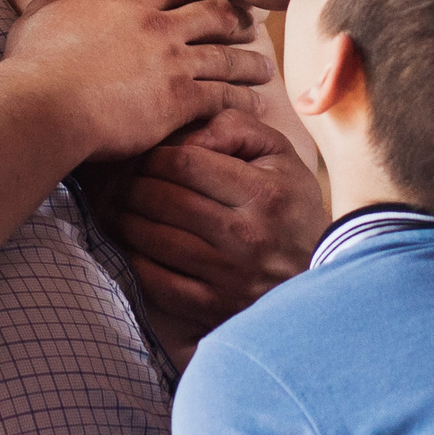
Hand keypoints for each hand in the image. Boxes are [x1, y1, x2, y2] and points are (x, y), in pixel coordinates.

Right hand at [2, 0, 266, 160]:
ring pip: (227, 57)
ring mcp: (174, 62)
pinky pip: (222, 97)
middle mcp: (160, 25)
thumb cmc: (35, 65)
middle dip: (238, 19)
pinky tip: (256, 105)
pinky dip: (242, 100)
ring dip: (250, 63)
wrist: (45, 105)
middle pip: (215, 15)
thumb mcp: (38, 21)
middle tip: (253, 24)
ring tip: (265, 69)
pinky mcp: (179, 100)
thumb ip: (50, 0)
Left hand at [103, 109, 327, 341]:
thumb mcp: (279, 155)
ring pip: (153, 238)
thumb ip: (235, 128)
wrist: (317, 275)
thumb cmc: (291, 205)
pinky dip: (133, 259)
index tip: (145, 155)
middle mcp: (247, 236)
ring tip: (117, 206)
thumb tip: (186, 133)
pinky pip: (156, 281)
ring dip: (125, 218)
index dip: (155, 154)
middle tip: (120, 178)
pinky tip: (129, 243)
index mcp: (264, 193)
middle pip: (164, 199)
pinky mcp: (214, 306)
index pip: (187, 163)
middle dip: (132, 184)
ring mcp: (229, 276)